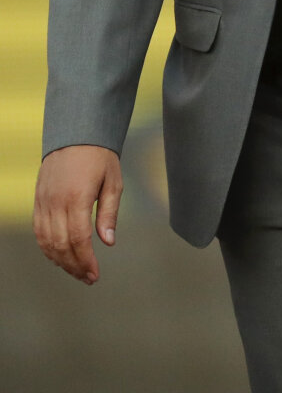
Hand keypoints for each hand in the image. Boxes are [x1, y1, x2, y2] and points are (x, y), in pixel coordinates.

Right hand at [33, 145, 122, 285]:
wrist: (76, 133)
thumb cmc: (99, 156)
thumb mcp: (113, 181)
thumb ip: (109, 213)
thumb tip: (108, 242)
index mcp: (77, 197)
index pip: (79, 239)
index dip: (86, 261)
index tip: (95, 275)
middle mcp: (56, 201)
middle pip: (61, 245)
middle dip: (75, 266)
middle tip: (88, 278)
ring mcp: (44, 201)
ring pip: (46, 241)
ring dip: (60, 261)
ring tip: (76, 271)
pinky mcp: (38, 200)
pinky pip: (38, 230)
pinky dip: (47, 248)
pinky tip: (59, 256)